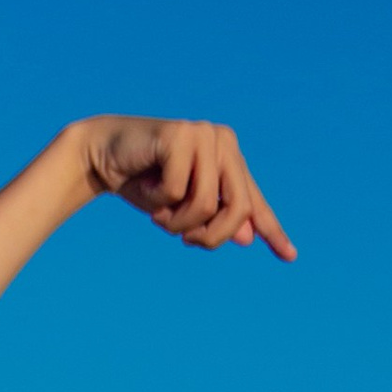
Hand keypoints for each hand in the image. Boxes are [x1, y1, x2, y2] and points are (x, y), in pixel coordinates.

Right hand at [82, 117, 294, 258]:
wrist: (101, 154)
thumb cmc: (141, 182)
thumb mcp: (180, 208)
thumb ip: (212, 218)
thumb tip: (247, 238)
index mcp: (229, 156)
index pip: (253, 200)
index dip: (271, 229)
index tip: (290, 256)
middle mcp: (223, 141)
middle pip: (237, 208)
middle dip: (208, 236)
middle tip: (183, 240)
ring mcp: (204, 135)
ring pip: (205, 205)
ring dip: (174, 221)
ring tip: (157, 210)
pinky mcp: (181, 135)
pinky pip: (176, 191)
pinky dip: (156, 200)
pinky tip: (145, 185)